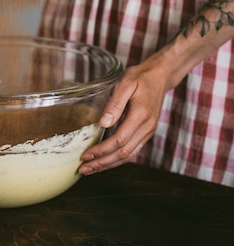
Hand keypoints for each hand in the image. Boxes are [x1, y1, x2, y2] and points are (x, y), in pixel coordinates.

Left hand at [79, 56, 170, 174]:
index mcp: (141, 115)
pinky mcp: (146, 133)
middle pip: (123, 153)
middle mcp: (147, 127)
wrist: (160, 76)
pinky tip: (105, 161)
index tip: (85, 155)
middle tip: (83, 169)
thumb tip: (103, 124)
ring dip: (109, 164)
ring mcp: (148, 132)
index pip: (119, 140)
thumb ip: (115, 103)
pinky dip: (117, 159)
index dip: (101, 151)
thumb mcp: (125, 83)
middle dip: (102, 163)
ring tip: (91, 169)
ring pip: (128, 155)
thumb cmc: (140, 77)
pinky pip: (132, 151)